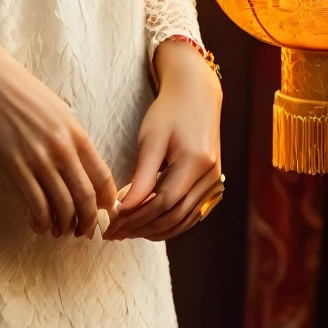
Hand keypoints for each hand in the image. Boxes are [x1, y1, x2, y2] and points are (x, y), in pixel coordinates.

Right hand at [0, 8, 117, 237]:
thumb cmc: (12, 87)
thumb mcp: (52, 106)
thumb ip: (66, 133)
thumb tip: (74, 157)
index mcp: (75, 131)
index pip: (102, 176)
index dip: (106, 202)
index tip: (102, 214)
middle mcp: (62, 147)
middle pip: (86, 197)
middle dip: (87, 221)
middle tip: (82, 233)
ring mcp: (38, 157)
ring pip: (62, 205)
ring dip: (63, 225)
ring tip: (58, 232)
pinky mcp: (12, 165)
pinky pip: (35, 204)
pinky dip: (40, 221)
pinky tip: (37, 225)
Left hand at [104, 39, 221, 242]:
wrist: (196, 95)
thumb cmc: (170, 112)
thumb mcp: (151, 140)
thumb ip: (142, 176)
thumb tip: (127, 207)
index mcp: (196, 162)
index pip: (164, 202)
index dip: (137, 217)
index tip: (112, 224)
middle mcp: (209, 176)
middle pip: (174, 215)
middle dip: (142, 228)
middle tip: (114, 233)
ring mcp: (214, 181)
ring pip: (185, 219)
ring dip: (156, 230)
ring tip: (128, 232)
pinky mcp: (212, 183)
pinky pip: (192, 213)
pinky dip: (171, 223)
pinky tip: (149, 225)